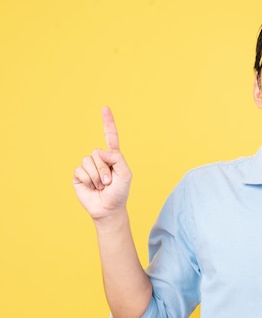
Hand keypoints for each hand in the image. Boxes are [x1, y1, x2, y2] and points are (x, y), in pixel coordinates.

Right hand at [73, 106, 131, 220]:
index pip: (110, 136)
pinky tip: (92, 187)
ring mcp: (88, 166)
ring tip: (101, 186)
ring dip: (97, 176)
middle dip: (105, 169)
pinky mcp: (79, 175)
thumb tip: (100, 151)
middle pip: (98, 152)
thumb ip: (118, 159)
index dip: (107, 122)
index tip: (105, 108)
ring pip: (89, 161)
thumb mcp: (126, 174)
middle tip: (109, 182)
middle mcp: (100, 159)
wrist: (108, 208)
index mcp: (113, 157)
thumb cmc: (119, 192)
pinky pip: (81, 170)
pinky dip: (88, 180)